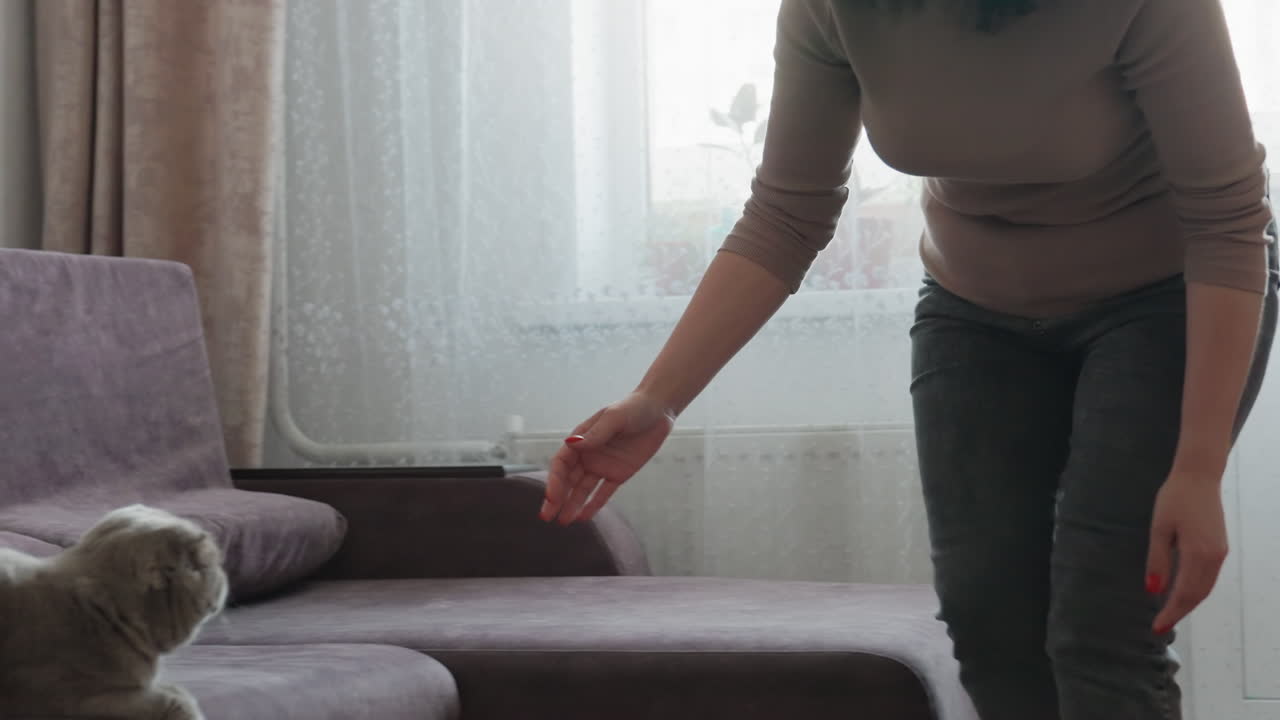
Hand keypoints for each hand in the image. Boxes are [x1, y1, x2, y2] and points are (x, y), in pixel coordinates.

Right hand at [539, 392, 674, 524]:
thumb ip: (596, 433)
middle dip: (556, 498)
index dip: (554, 481)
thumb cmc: (633, 408)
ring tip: (563, 522)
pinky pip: (603, 492)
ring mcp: (602, 465)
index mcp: (581, 439)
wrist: (658, 410)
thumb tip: (572, 443)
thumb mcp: (614, 418)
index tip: (552, 497)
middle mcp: (588, 454)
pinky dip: (594, 505)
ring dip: (572, 505)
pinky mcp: (618, 473)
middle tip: (546, 516)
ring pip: (582, 489)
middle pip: (567, 480)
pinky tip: (583, 518)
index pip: (562, 464)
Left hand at [1146, 469, 1228, 633]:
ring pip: (1206, 588)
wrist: (1199, 477)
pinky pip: (1209, 578)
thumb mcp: (1160, 529)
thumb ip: (1157, 560)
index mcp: (1198, 553)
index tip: (1156, 626)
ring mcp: (1220, 553)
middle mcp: (1214, 558)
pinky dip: (1196, 591)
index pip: (1184, 593)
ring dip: (1188, 604)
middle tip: (1160, 626)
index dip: (1171, 612)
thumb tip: (1153, 591)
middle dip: (1179, 612)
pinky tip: (1182, 594)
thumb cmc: (1175, 499)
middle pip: (1198, 595)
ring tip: (1169, 614)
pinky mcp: (1220, 548)